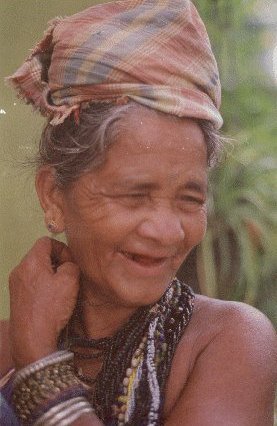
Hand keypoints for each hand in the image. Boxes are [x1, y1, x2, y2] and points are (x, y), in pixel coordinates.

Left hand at [9, 237, 79, 368]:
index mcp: (31, 261)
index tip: (71, 263)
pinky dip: (44, 288)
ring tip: (63, 292)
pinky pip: (33, 284)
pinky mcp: (17, 299)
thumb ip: (71, 264)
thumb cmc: (50, 309)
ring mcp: (16, 285)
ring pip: (37, 271)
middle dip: (58, 263)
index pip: (46, 241)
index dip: (62, 248)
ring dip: (52, 276)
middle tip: (70, 277)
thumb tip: (68, 265)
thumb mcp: (70, 280)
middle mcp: (19, 270)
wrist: (33, 340)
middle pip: (41, 255)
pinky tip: (53, 302)